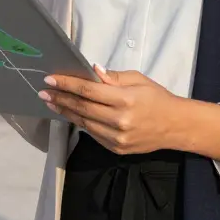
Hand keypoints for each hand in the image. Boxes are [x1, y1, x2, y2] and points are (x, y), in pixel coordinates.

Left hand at [40, 66, 182, 155]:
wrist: (176, 126)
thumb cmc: (157, 98)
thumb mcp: (138, 79)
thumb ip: (113, 77)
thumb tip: (91, 70)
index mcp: (125, 100)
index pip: (88, 91)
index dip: (67, 84)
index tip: (50, 79)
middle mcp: (119, 121)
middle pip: (82, 108)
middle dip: (60, 98)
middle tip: (43, 92)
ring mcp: (117, 138)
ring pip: (84, 123)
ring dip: (66, 112)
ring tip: (52, 103)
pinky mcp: (116, 149)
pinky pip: (93, 134)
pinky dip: (81, 123)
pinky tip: (71, 114)